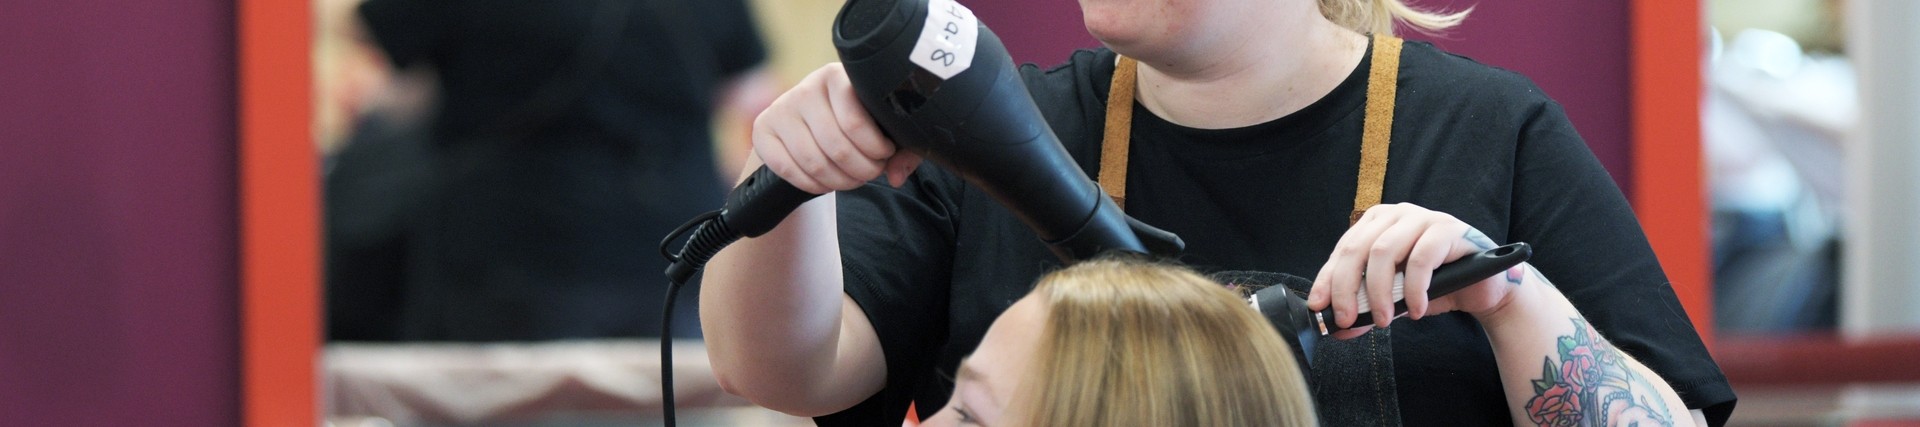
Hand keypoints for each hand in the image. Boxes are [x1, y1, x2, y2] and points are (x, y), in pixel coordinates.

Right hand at [751, 63, 922, 193]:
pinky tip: (825, 182)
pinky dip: (812, 184)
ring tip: (852, 179)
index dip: (876, 149)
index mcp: (838, 77)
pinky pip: (788, 168)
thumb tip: (897, 176)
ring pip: (813, 162)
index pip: (855, 122)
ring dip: (839, 181)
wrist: (809, 123)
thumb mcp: (883, 129)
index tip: (885, 154)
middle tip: (870, 172)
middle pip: (837, 147)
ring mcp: (781, 108)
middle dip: (861, 170)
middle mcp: (806, 87)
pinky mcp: (763, 130)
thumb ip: (902, 150)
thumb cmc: (854, 123)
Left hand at [1306, 203, 1524, 337]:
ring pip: (1385, 251)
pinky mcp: (1449, 230)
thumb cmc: (1434, 287)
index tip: (1319, 308)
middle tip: (1347, 320)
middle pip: (1358, 248)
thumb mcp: (1394, 299)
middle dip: (1346, 287)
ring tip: (1382, 321)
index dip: (1327, 279)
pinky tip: (1415, 311)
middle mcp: (1397, 214)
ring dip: (1379, 292)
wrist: (1483, 288)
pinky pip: (1421, 258)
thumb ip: (1366, 308)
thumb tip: (1337, 328)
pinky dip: (1413, 290)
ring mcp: (1423, 218)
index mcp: (1377, 223)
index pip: (1343, 250)